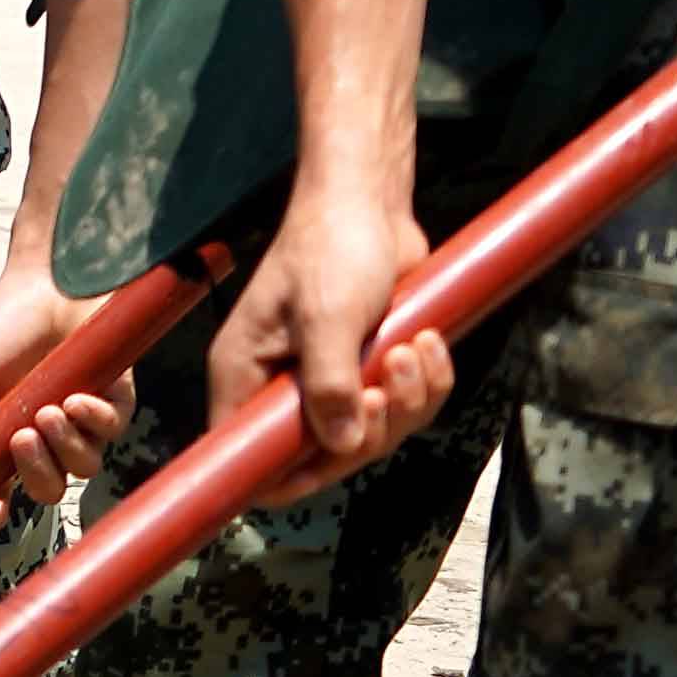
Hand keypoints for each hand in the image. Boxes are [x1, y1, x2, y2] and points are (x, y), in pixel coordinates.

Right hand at [0, 261, 127, 526]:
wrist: (50, 279)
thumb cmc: (4, 320)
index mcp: (0, 435)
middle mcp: (42, 436)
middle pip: (46, 488)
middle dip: (35, 475)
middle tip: (21, 439)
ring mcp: (80, 422)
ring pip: (83, 467)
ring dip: (65, 447)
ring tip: (48, 411)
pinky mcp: (115, 401)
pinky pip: (112, 431)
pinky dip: (93, 421)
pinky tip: (76, 399)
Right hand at [220, 180, 449, 499]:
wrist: (367, 202)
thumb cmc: (330, 249)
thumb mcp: (327, 317)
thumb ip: (328, 385)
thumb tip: (344, 446)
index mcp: (245, 375)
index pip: (246, 454)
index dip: (287, 474)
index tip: (339, 455)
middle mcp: (279, 384)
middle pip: (323, 453)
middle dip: (372, 426)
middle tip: (387, 382)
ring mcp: (326, 377)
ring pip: (372, 430)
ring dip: (407, 400)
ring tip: (417, 349)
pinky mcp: (368, 365)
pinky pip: (402, 403)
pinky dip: (425, 382)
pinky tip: (431, 344)